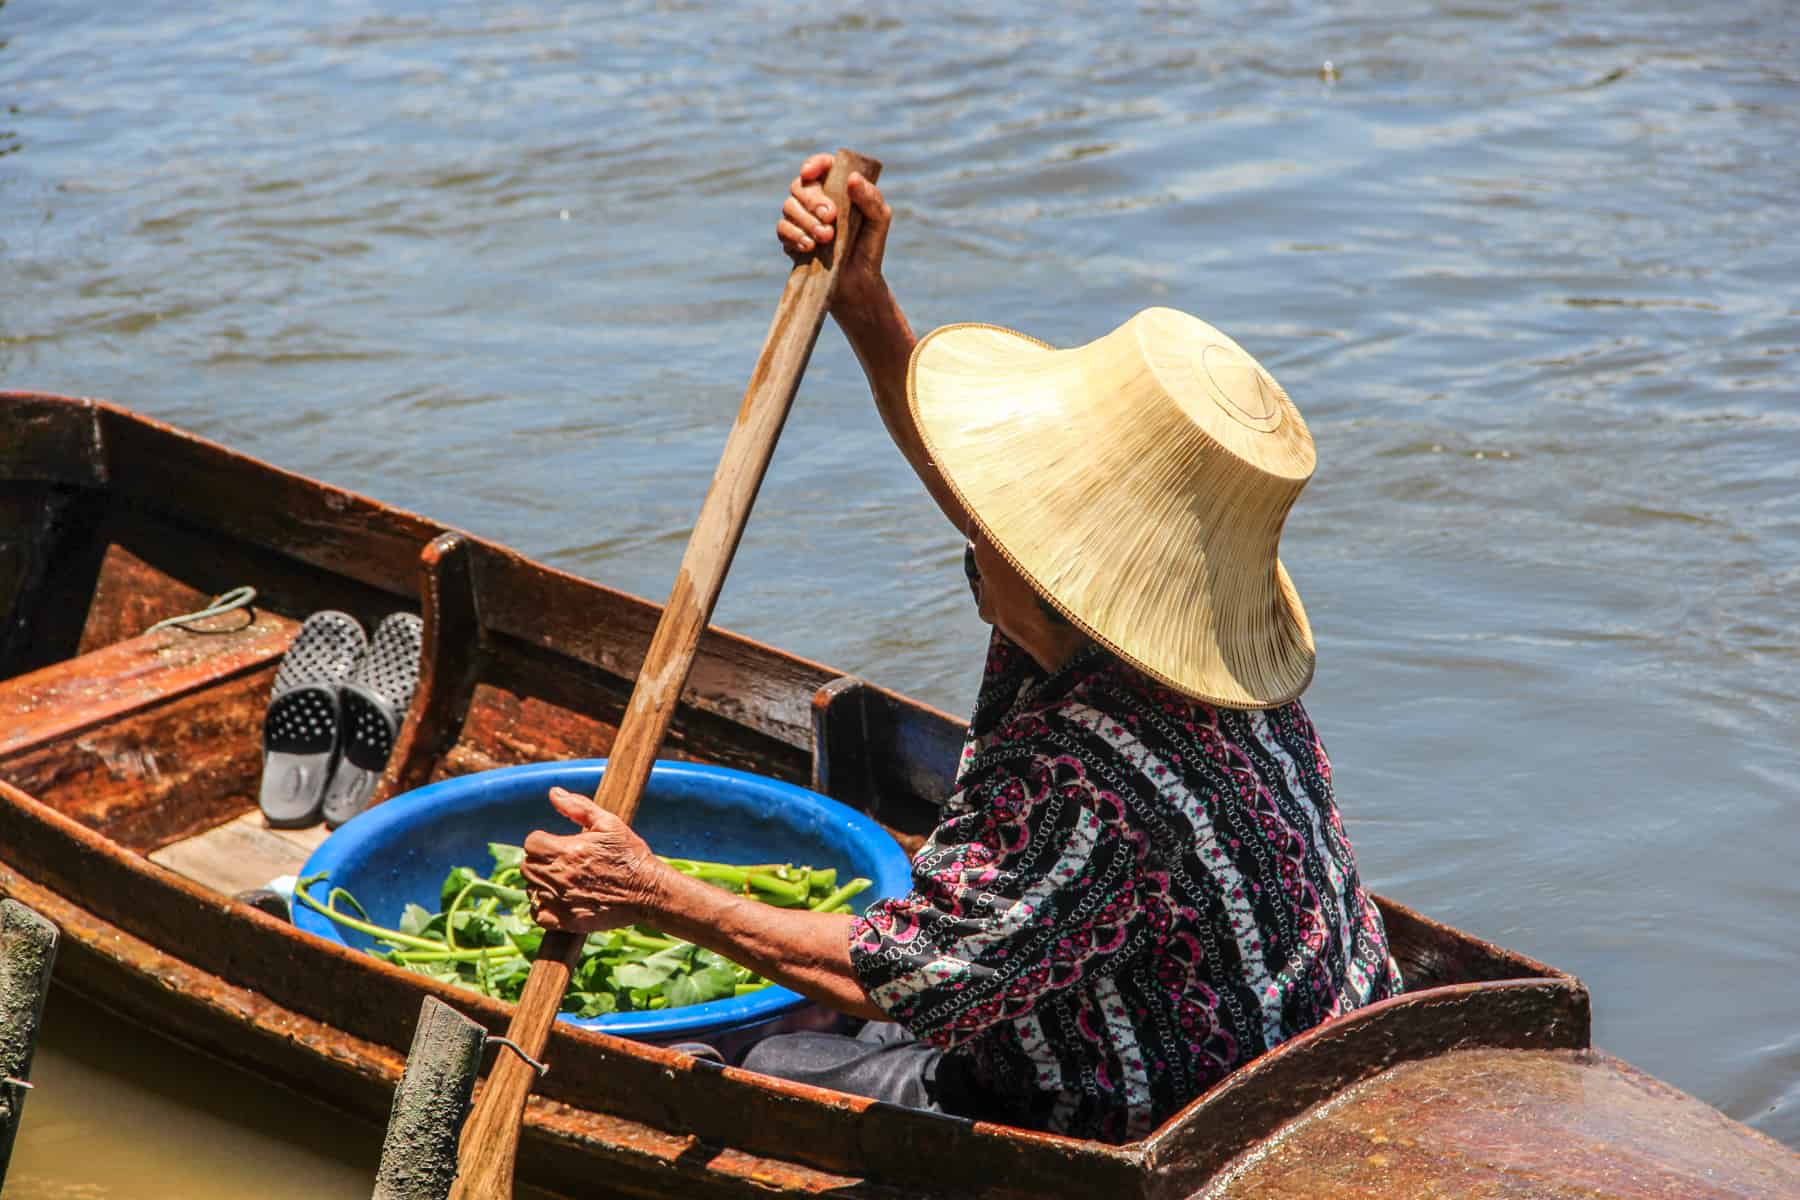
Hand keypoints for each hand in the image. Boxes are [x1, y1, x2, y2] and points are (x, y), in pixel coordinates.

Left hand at [520, 788, 665, 932]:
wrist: (648, 891)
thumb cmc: (630, 854)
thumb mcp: (609, 823)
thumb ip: (578, 806)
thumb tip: (553, 793)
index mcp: (568, 850)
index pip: (531, 843)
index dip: (541, 841)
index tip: (555, 844)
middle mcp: (561, 876)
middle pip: (527, 867)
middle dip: (539, 861)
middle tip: (558, 861)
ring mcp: (563, 900)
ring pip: (531, 890)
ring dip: (540, 883)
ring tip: (560, 880)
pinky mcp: (567, 920)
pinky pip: (538, 915)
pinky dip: (541, 908)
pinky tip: (556, 899)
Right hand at [775, 151, 891, 311]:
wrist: (858, 281)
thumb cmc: (870, 246)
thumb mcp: (879, 220)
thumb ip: (871, 198)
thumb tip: (852, 179)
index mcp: (836, 187)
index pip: (820, 166)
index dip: (813, 165)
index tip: (810, 174)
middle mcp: (815, 199)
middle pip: (799, 186)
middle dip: (813, 200)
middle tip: (831, 217)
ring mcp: (801, 219)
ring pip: (789, 207)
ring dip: (806, 221)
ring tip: (826, 238)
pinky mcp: (791, 239)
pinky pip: (782, 230)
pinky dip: (794, 236)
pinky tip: (810, 247)